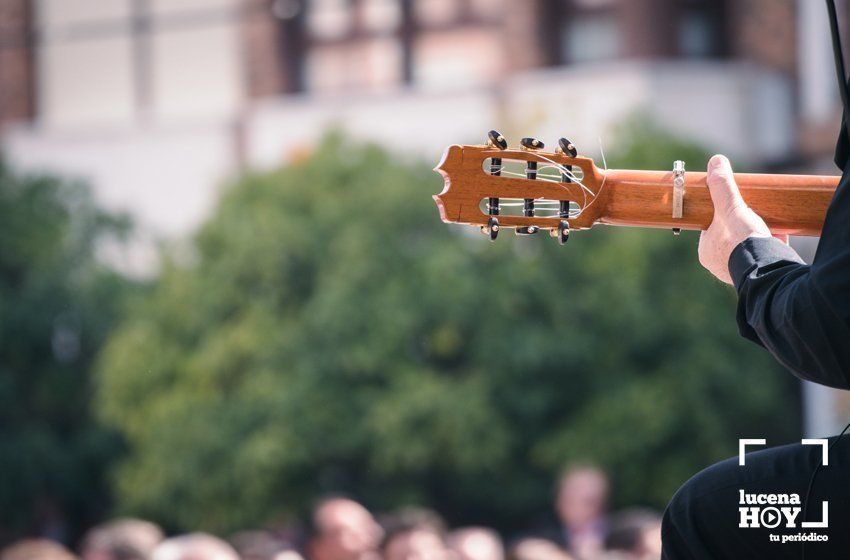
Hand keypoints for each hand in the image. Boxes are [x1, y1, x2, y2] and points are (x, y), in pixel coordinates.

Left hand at [698, 155, 773, 284]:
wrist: (769, 270)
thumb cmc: (742, 241)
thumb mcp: (730, 208)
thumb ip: (722, 186)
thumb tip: (715, 161)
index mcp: (706, 252)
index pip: (710, 225)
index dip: (722, 212)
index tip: (733, 203)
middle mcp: (719, 264)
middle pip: (730, 234)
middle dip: (742, 222)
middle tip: (752, 210)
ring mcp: (739, 270)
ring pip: (747, 245)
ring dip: (757, 232)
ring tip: (766, 220)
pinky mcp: (760, 273)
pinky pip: (763, 253)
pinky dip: (771, 242)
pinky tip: (780, 233)